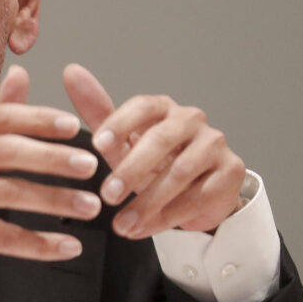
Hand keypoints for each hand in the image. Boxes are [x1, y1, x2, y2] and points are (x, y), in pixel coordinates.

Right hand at [0, 66, 102, 293]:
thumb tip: (22, 74)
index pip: (2, 118)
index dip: (40, 119)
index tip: (74, 125)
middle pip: (9, 152)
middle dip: (54, 158)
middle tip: (91, 166)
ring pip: (11, 194)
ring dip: (55, 201)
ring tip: (90, 206)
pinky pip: (3, 236)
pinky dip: (38, 244)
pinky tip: (65, 245)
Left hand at [62, 63, 245, 238]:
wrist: (195, 193)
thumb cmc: (152, 162)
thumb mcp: (120, 141)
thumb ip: (97, 111)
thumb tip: (71, 72)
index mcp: (162, 107)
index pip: (142, 106)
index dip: (120, 123)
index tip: (97, 145)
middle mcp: (191, 119)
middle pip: (161, 140)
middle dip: (131, 170)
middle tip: (107, 195)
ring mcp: (214, 144)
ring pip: (180, 173)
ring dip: (147, 203)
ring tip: (121, 224)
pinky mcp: (231, 172)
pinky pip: (199, 196)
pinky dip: (167, 217)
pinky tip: (144, 229)